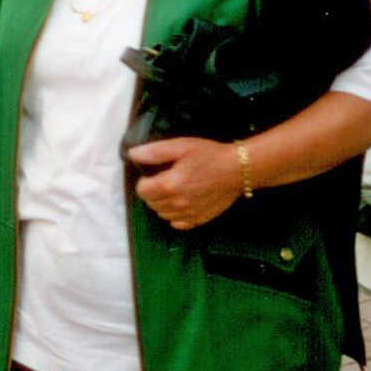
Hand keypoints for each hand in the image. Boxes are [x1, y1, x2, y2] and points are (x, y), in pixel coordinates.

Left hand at [128, 135, 244, 230]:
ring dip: (162, 204)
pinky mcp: (199, 220)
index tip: (153, 174)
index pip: (142, 190)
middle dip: (152, 192)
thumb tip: (132, 154)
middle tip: (162, 180)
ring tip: (172, 191)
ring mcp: (188, 214)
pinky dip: (174, 216)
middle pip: (151, 203)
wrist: (238, 170)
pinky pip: (178, 223)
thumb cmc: (209, 154)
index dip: (144, 181)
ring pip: (163, 214)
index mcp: (170, 184)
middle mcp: (177, 203)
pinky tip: (181, 204)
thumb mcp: (181, 146)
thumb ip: (155, 152)